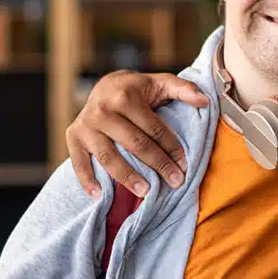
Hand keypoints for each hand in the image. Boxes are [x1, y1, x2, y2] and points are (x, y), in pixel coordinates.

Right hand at [66, 71, 208, 198]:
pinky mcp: (72, 136)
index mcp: (126, 96)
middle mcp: (103, 110)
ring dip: (127, 177)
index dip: (172, 148)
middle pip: (136, 144)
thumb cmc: (139, 89)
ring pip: (109, 157)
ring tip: (146, 192)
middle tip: (175, 182)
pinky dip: (87, 181)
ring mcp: (86, 125)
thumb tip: (205, 101)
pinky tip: (100, 196)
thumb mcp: (161, 83)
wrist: (104, 85)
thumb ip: (184, 89)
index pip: (154, 128)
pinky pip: (78, 162)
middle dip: (158, 165)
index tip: (185, 165)